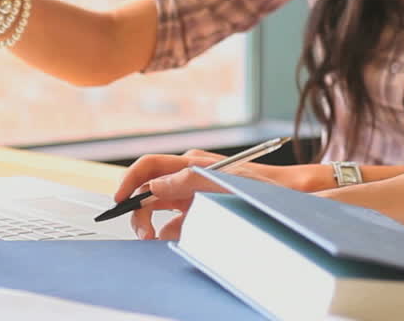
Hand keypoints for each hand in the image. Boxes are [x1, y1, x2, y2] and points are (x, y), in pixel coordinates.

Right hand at [113, 149, 286, 240]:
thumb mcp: (223, 180)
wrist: (284, 196)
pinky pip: (175, 223)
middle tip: (144, 234)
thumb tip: (154, 187)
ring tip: (157, 239)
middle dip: (140, 212)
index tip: (119, 201)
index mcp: (189, 162)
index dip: (129, 181)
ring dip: (153, 226)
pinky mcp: (198, 211)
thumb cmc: (258, 183)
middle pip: (148, 191)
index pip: (149, 166)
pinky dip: (171, 232)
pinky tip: (178, 238)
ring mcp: (192, 195)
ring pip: (159, 211)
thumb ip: (187, 180)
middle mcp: (186, 177)